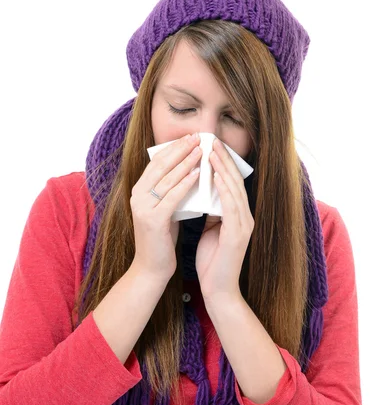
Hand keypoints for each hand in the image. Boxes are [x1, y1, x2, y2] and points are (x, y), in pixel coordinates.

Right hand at [130, 133, 201, 281]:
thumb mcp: (165, 210)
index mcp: (139, 192)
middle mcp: (137, 196)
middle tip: (197, 137)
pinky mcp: (152, 220)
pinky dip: (185, 184)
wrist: (151, 268)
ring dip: (185, 162)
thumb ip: (171, 193)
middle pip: (160, 166)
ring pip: (167, 179)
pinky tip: (198, 174)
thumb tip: (188, 173)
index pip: (157, 164)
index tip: (190, 137)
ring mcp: (142, 208)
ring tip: (201, 150)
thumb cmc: (161, 240)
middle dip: (180, 150)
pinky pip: (172, 197)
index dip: (173, 149)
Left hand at [195, 138, 253, 300]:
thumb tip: (203, 194)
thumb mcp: (210, 231)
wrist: (217, 290)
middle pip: (235, 182)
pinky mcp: (238, 235)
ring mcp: (244, 226)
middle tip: (211, 140)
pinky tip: (215, 176)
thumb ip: (211, 213)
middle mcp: (245, 218)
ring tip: (211, 151)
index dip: (222, 164)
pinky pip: (231, 207)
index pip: (231, 184)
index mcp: (238, 217)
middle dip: (223, 160)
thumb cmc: (212, 262)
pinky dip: (224, 190)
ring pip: (234, 190)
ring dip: (223, 169)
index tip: (210, 146)